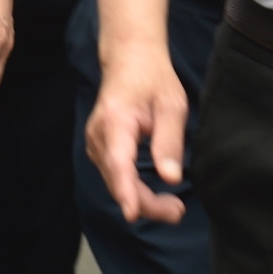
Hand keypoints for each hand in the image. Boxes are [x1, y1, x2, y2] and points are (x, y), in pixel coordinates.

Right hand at [86, 43, 188, 224]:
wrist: (129, 59)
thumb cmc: (153, 78)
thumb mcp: (171, 105)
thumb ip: (169, 141)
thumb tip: (171, 178)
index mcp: (116, 121)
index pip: (119, 163)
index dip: (126, 191)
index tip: (132, 214)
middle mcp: (99, 135)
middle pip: (118, 181)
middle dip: (146, 204)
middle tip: (177, 211)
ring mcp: (95, 142)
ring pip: (115, 183)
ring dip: (140, 199)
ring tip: (172, 206)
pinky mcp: (99, 148)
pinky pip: (114, 176)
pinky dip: (132, 189)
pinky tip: (152, 194)